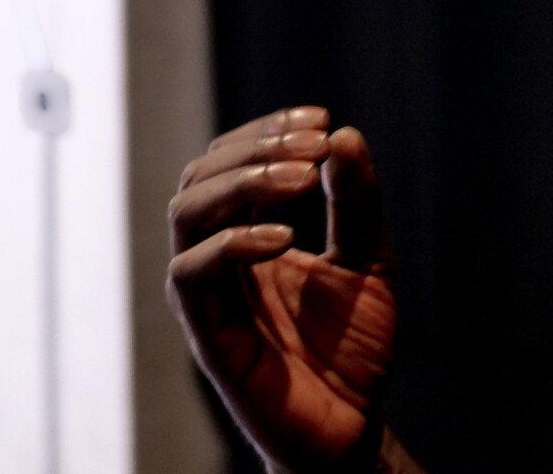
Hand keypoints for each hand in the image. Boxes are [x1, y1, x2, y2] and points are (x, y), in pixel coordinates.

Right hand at [167, 107, 397, 472]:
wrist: (354, 431)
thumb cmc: (350, 350)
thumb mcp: (367, 261)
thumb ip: (355, 204)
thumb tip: (345, 135)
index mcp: (245, 234)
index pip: (228, 160)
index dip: (267, 131)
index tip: (319, 120)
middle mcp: (217, 258)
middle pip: (199, 175)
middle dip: (256, 149)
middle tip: (314, 146)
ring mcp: (208, 295)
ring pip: (185, 213)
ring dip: (241, 182)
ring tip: (301, 178)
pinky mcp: (208, 336)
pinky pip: (192, 275)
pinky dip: (233, 243)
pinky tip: (285, 237)